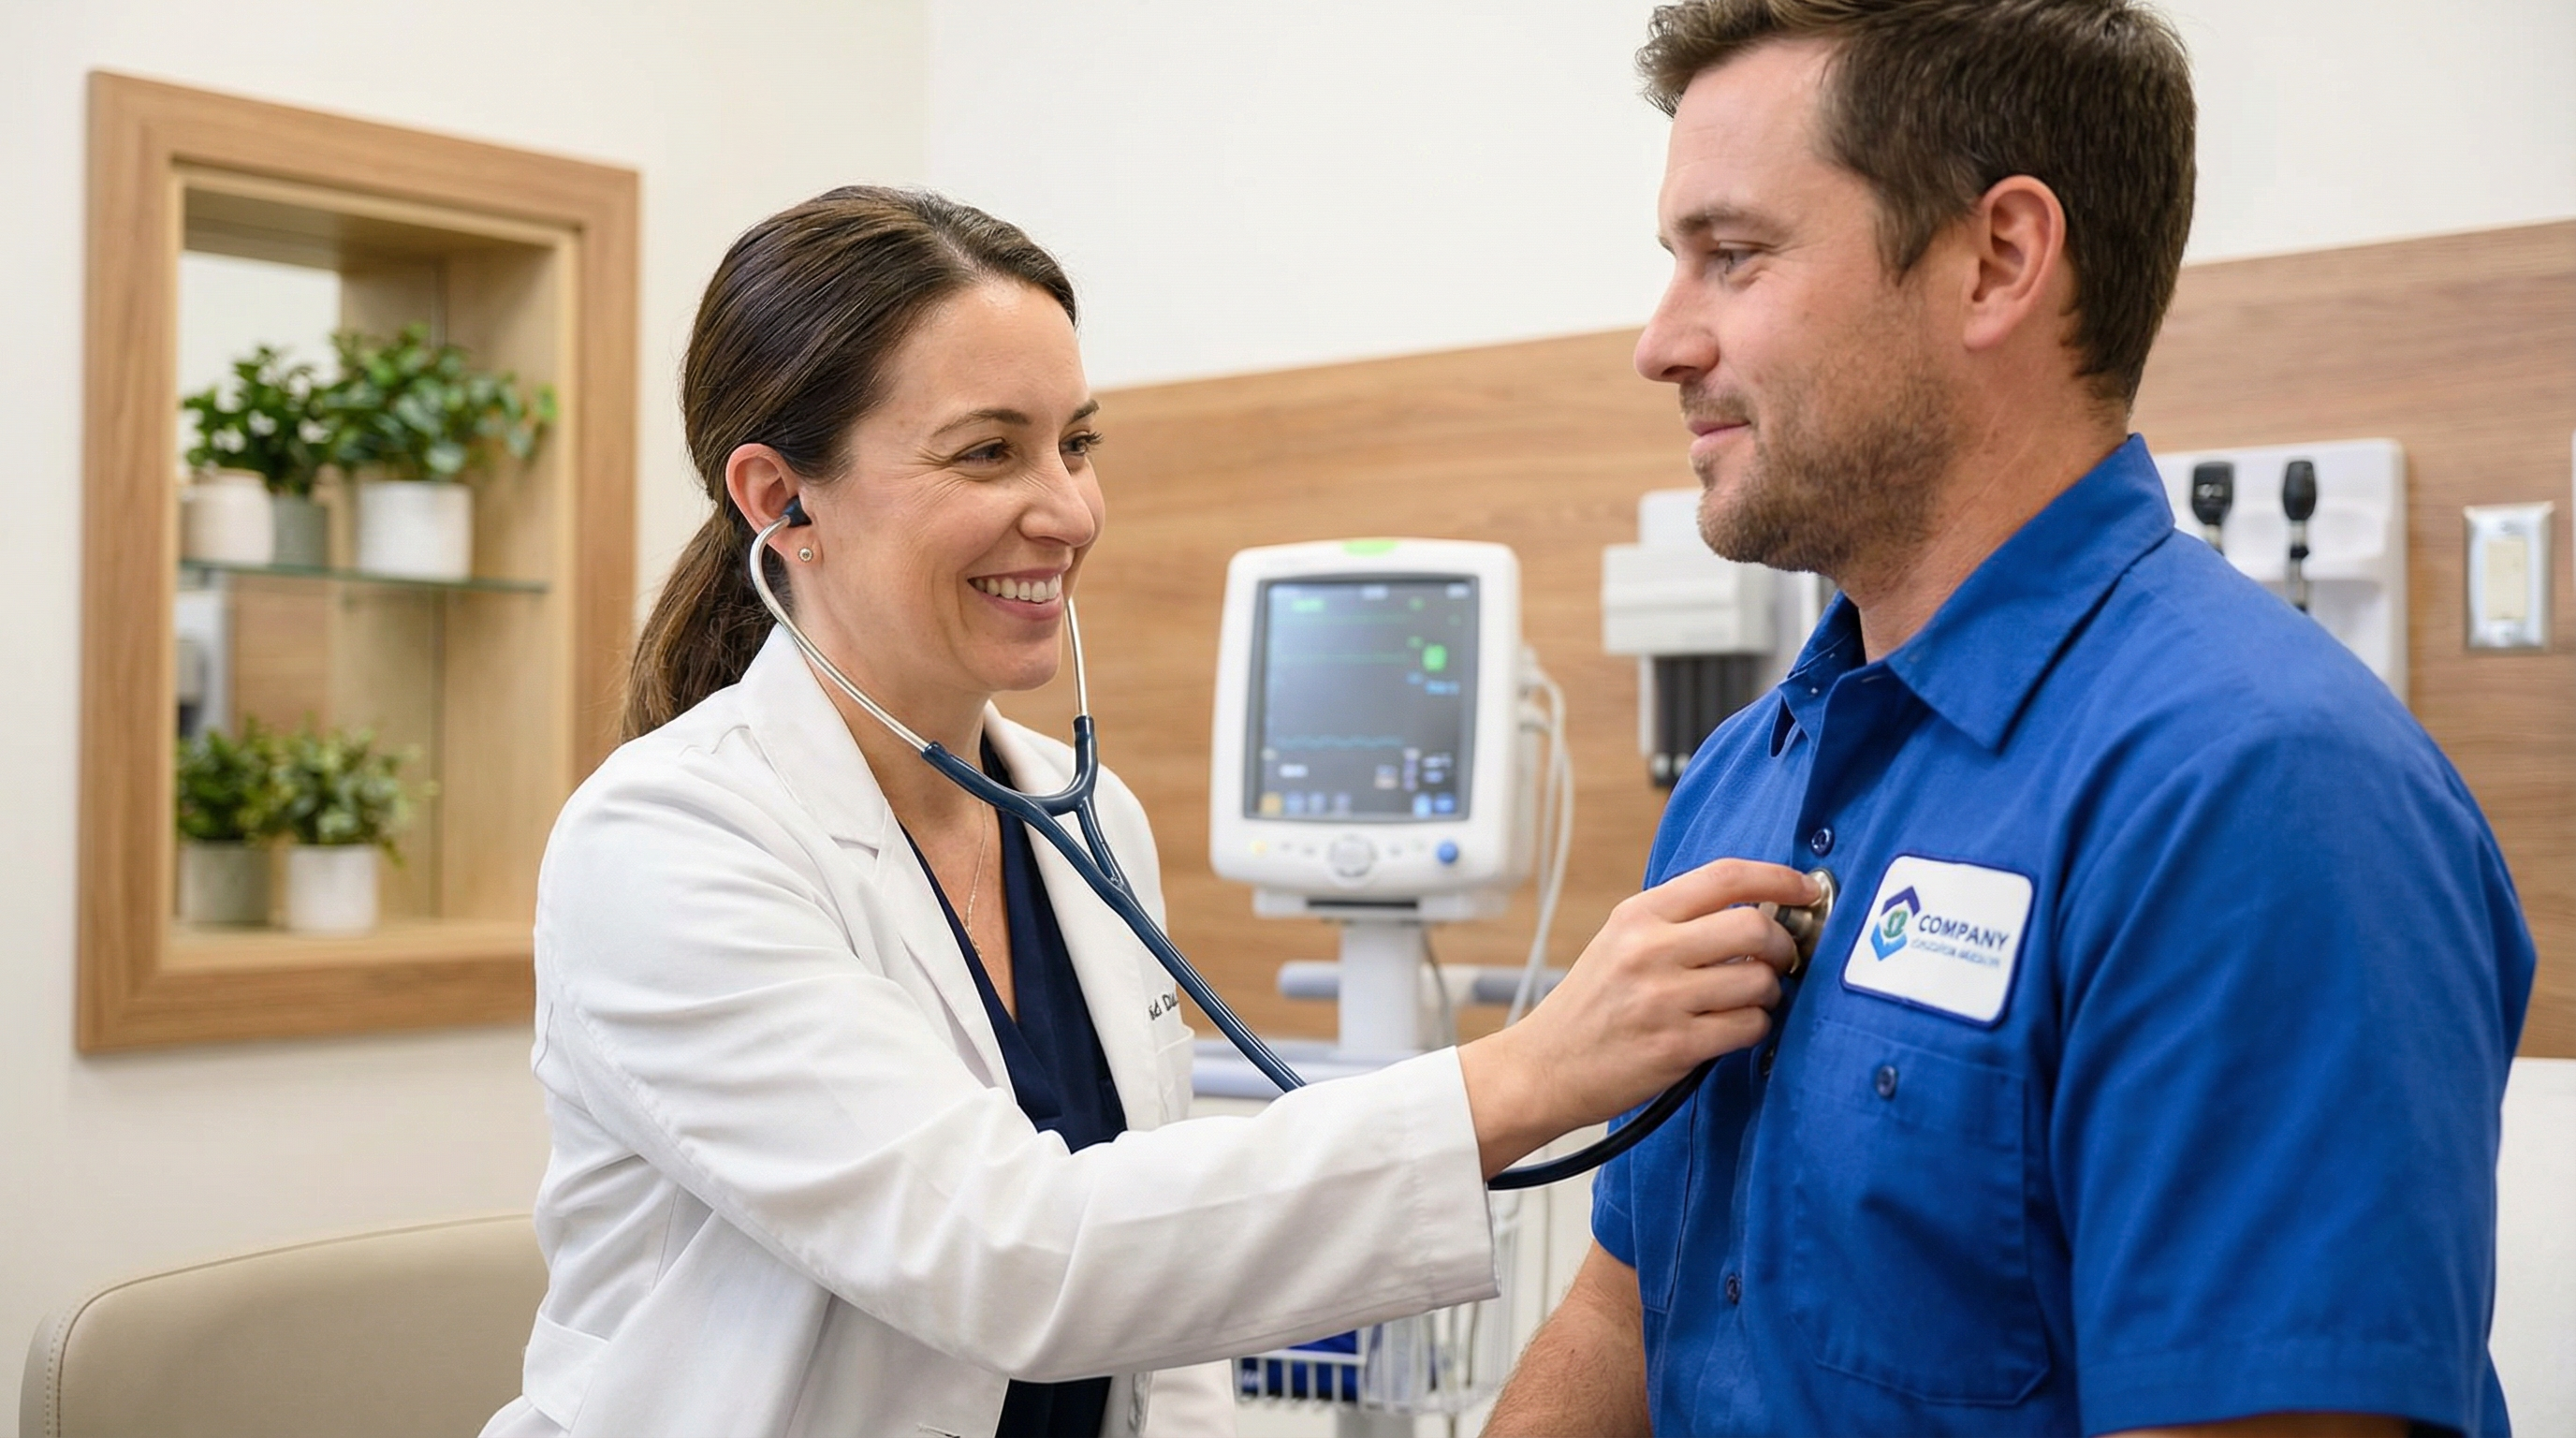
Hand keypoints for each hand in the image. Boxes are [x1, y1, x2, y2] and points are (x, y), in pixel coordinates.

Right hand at [1458, 859, 1814, 1176]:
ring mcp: (1663, 999)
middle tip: (1780, 957)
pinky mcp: (1676, 1045)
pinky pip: (1749, 1026)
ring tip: (1750, 999)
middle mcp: (1649, 949)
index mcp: (1638, 914)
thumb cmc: (1589, 1006)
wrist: (1543, 1067)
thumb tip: (1759, 909)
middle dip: (1784, 944)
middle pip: (1754, 927)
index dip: (1779, 878)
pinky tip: (1734, 1027)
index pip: (1725, 877)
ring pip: (1759, 980)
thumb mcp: (1619, 941)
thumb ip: (1678, 921)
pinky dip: (1755, 1026)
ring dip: (1769, 992)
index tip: (1806, 889)